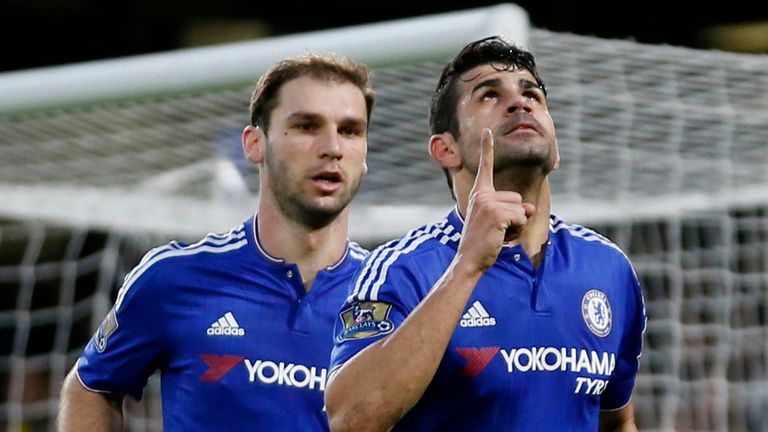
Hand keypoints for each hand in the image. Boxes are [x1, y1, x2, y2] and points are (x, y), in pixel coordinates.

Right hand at [457, 128, 534, 271]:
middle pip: (517, 198)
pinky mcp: (496, 213)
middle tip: (496, 231)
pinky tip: (500, 237)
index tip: (487, 130)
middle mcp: (482, 195)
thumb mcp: (499, 223)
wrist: (469, 260)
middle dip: (515, 217)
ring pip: (521, 209)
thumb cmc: (483, 243)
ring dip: (516, 225)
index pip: (484, 167)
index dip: (486, 148)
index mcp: (479, 194)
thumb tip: (530, 208)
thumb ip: (515, 211)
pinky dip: (516, 230)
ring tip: (498, 234)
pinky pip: (521, 218)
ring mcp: (488, 203)